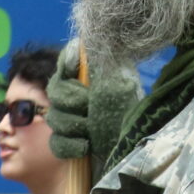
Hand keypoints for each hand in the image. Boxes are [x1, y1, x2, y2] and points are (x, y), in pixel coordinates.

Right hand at [46, 39, 141, 163]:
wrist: (139, 136)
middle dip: (72, 100)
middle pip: (55, 93)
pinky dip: (69, 145)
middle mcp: (71, 92)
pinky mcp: (66, 142)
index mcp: (84, 73)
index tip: (78, 71)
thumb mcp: (121, 78)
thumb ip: (103, 63)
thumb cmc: (130, 102)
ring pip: (54, 118)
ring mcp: (66, 117)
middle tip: (89, 106)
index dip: (67, 66)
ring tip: (91, 128)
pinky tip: (85, 146)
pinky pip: (57, 144)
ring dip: (73, 124)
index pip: (65, 63)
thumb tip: (81, 47)